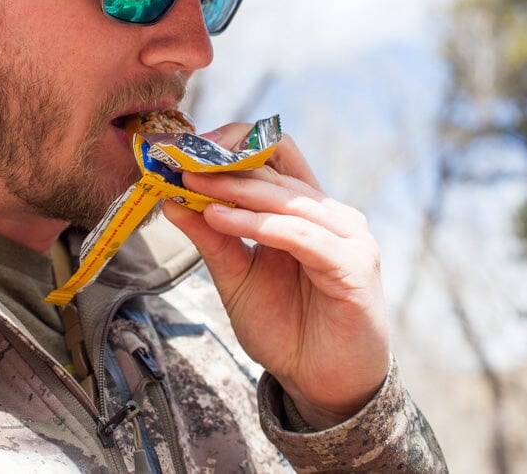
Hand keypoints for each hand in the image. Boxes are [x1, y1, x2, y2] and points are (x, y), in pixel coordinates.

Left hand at [162, 124, 389, 427]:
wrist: (320, 383)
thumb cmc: (286, 328)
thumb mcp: (237, 277)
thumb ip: (212, 239)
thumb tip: (172, 201)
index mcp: (307, 210)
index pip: (275, 154)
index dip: (233, 143)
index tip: (185, 149)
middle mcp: (332, 215)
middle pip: (276, 169)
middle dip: (223, 164)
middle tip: (179, 161)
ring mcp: (348, 237)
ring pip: (285, 198)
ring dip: (234, 190)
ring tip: (191, 185)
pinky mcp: (354, 265)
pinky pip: (299, 234)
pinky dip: (256, 224)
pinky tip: (218, 219)